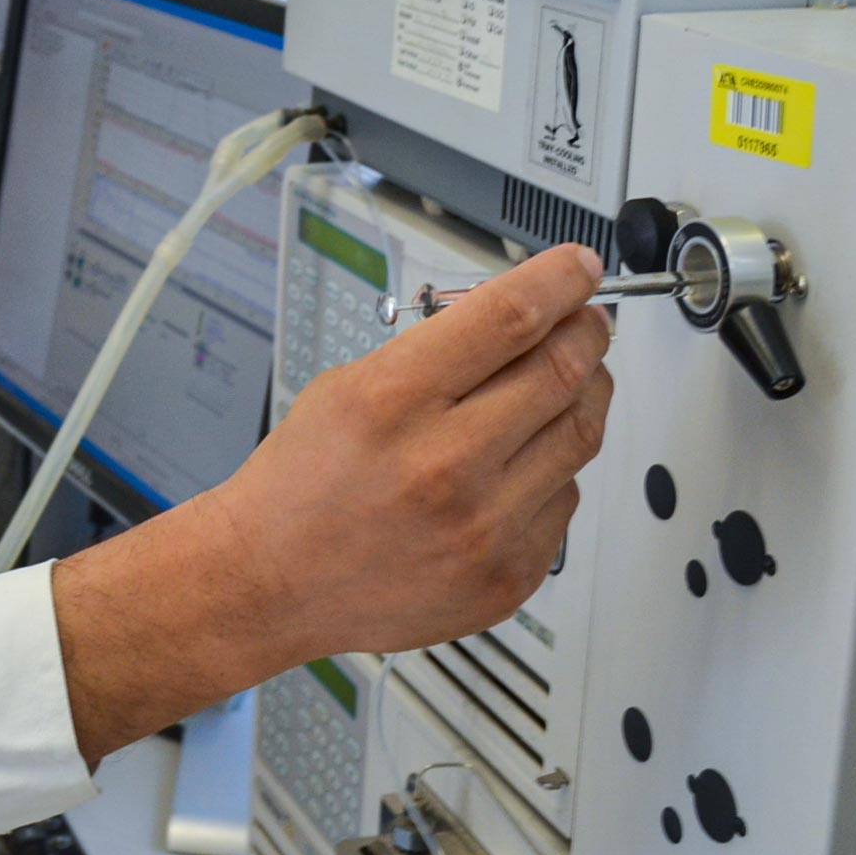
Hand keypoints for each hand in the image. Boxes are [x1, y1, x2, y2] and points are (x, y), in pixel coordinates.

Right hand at [53, 244, 610, 763]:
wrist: (269, 585)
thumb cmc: (299, 488)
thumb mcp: (342, 389)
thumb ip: (431, 355)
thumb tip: (519, 322)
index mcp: (394, 402)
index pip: (510, 317)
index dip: (560, 281)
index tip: (578, 269)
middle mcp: (445, 463)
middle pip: (563, 369)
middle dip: (586, 332)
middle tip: (586, 322)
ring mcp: (485, 526)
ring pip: (581, 435)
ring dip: (584, 395)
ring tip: (565, 385)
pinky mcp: (508, 575)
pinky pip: (565, 499)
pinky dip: (554, 471)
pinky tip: (520, 465)